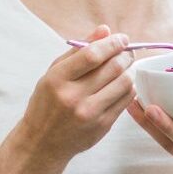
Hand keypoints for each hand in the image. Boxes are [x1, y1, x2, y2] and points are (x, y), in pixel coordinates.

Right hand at [18, 25, 135, 162]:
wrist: (43, 143)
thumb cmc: (47, 103)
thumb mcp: (54, 73)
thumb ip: (78, 50)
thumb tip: (105, 30)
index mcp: (57, 80)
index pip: (92, 55)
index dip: (112, 43)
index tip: (122, 39)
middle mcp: (73, 97)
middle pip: (113, 68)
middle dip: (125, 55)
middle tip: (126, 52)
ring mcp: (89, 113)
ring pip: (124, 83)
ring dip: (129, 71)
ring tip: (125, 67)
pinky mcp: (102, 126)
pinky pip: (125, 100)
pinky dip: (128, 88)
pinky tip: (122, 84)